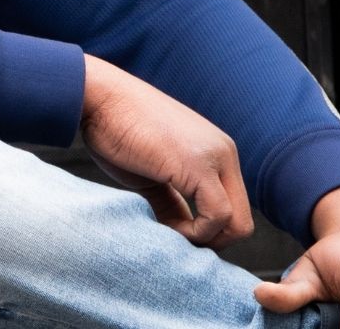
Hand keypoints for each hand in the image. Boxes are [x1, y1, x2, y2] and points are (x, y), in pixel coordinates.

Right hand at [79, 53, 252, 248]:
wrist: (98, 98)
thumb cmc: (116, 130)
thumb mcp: (153, 172)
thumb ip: (173, 201)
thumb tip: (180, 234)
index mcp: (216, 152)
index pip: (233, 209)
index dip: (207, 233)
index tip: (173, 232)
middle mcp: (224, 153)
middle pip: (242, 221)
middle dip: (210, 242)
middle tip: (175, 240)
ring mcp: (214, 157)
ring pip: (238, 224)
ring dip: (203, 241)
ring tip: (168, 232)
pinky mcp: (198, 165)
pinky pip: (218, 217)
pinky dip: (197, 234)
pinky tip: (169, 227)